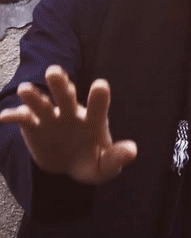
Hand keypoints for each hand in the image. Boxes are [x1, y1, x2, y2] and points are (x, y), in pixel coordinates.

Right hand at [0, 65, 136, 183]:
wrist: (68, 165)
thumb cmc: (92, 161)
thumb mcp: (105, 165)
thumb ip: (117, 158)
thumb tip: (132, 151)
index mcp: (93, 119)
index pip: (98, 105)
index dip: (99, 97)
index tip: (100, 85)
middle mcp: (71, 113)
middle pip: (66, 95)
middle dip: (60, 84)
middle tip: (54, 72)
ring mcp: (51, 118)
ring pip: (41, 103)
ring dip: (34, 96)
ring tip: (25, 90)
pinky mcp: (33, 127)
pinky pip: (22, 119)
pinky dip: (13, 116)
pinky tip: (4, 117)